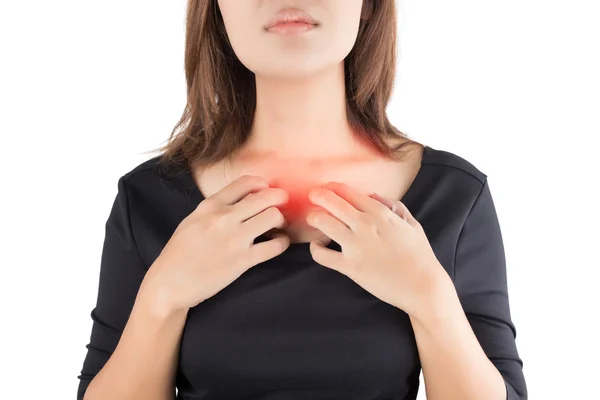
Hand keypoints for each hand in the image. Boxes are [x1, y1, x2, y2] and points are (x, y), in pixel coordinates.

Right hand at [140, 175, 290, 313]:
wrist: (169, 284)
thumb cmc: (179, 253)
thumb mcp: (192, 220)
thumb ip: (215, 209)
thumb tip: (241, 201)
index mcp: (210, 205)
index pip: (245, 182)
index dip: (262, 184)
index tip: (266, 191)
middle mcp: (223, 217)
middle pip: (265, 196)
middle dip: (278, 199)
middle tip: (280, 207)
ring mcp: (234, 238)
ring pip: (273, 216)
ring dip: (280, 221)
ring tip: (277, 228)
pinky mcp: (243, 260)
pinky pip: (275, 246)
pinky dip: (282, 243)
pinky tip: (277, 244)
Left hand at [305, 182, 447, 316]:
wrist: (422, 286)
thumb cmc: (420, 255)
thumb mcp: (412, 224)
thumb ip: (394, 207)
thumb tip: (374, 196)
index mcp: (380, 213)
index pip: (348, 192)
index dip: (333, 188)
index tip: (327, 189)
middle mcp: (365, 224)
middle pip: (332, 202)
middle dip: (318, 196)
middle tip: (313, 196)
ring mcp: (355, 245)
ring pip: (323, 222)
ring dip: (314, 218)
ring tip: (313, 219)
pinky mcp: (349, 266)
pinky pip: (322, 254)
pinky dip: (315, 249)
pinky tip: (317, 246)